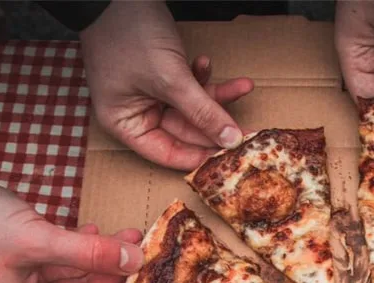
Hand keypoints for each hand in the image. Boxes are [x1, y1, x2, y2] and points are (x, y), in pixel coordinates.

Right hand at [0, 167, 143, 282]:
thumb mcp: (39, 241)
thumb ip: (89, 253)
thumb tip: (134, 259)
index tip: (143, 279)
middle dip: (113, 271)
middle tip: (141, 248)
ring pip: (73, 275)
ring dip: (99, 255)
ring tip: (127, 234)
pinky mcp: (18, 261)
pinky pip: (58, 260)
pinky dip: (77, 247)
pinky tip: (95, 230)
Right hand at [80, 1, 253, 168]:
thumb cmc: (130, 34)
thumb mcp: (170, 79)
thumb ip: (202, 113)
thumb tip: (230, 141)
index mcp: (125, 123)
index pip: (167, 153)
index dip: (199, 156)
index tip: (230, 157)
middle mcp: (135, 112)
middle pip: (184, 131)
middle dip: (215, 123)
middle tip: (248, 126)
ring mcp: (148, 92)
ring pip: (191, 106)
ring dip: (215, 96)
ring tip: (242, 86)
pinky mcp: (160, 73)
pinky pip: (187, 86)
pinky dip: (201, 77)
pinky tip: (206, 63)